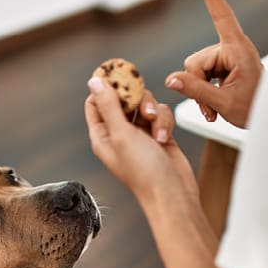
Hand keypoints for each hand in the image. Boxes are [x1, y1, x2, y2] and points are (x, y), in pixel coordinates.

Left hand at [85, 77, 197, 199]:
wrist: (173, 193)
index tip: (118, 74)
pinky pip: (161, 115)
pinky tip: (165, 138)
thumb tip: (95, 82)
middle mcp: (119, 133)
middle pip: (123, 99)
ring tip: (156, 130)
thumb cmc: (144, 172)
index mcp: (102, 135)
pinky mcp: (159, 135)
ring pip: (145, 105)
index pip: (96, 102)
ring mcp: (140, 134)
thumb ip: (109, 105)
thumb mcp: (122, 134)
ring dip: (153, 112)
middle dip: (136, 99)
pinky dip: (165, 122)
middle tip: (142, 106)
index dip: (106, 87)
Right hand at [166, 0, 262, 128]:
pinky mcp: (220, 66)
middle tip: (212, 107)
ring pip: (194, 69)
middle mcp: (231, 48)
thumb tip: (170, 79)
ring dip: (200, 91)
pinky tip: (214, 106)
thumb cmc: (255, 109)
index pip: (222, 16)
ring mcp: (225, 57)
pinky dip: (202, 92)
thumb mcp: (224, 103)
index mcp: (239, 49)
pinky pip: (198, 75)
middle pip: (195, 61)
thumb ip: (196, 90)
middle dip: (197, 85)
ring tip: (216, 108)